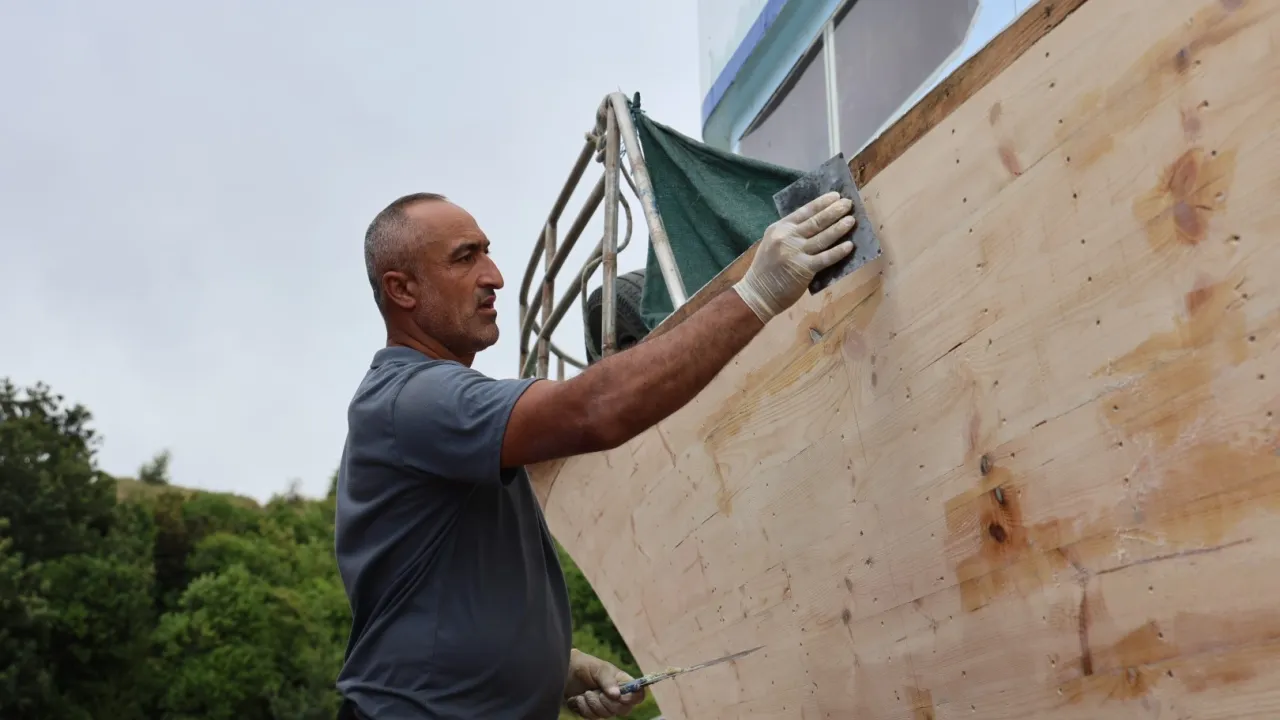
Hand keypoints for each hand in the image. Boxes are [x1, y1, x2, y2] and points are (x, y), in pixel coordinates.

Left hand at [563, 649, 645, 717]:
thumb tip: (617, 695)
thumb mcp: (599, 668)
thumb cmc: (587, 666)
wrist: (567, 672)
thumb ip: (608, 680)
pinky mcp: (593, 713)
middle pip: (624, 710)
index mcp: (624, 683)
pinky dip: (584, 708)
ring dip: (593, 704)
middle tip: (597, 693)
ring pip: (607, 715)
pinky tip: (579, 699)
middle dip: (608, 703)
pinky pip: (593, 717)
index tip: (620, 696)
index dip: (632, 698)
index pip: (638, 695)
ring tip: (586, 693)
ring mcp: (606, 706)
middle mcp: (618, 697)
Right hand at [732, 191, 856, 322]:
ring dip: (839, 227)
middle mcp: (787, 237)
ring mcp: (795, 252)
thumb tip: (817, 223)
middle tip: (848, 204)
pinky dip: (838, 251)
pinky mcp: (804, 268)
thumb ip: (791, 233)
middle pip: (816, 221)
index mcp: (780, 228)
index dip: (822, 203)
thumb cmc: (767, 269)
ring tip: (851, 220)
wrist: (757, 293)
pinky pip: (825, 258)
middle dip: (834, 211)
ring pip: (823, 237)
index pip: (804, 211)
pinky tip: (849, 246)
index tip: (836, 196)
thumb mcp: (773, 243)